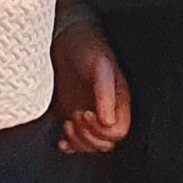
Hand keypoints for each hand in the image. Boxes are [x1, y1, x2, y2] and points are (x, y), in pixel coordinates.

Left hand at [51, 21, 130, 155]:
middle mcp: (107, 110)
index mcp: (120, 100)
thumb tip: (109, 123)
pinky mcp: (74, 116)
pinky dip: (69, 146)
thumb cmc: (86, 46)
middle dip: (88, 137)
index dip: (101, 131)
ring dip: (78, 142)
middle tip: (76, 118)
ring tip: (69, 123)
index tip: (85, 114)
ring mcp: (91, 115)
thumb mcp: (99, 67)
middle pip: (105, 143)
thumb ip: (105, 93)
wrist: (64, 36)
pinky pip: (77, 143)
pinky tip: (63, 140)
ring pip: (91, 146)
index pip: (118, 132)